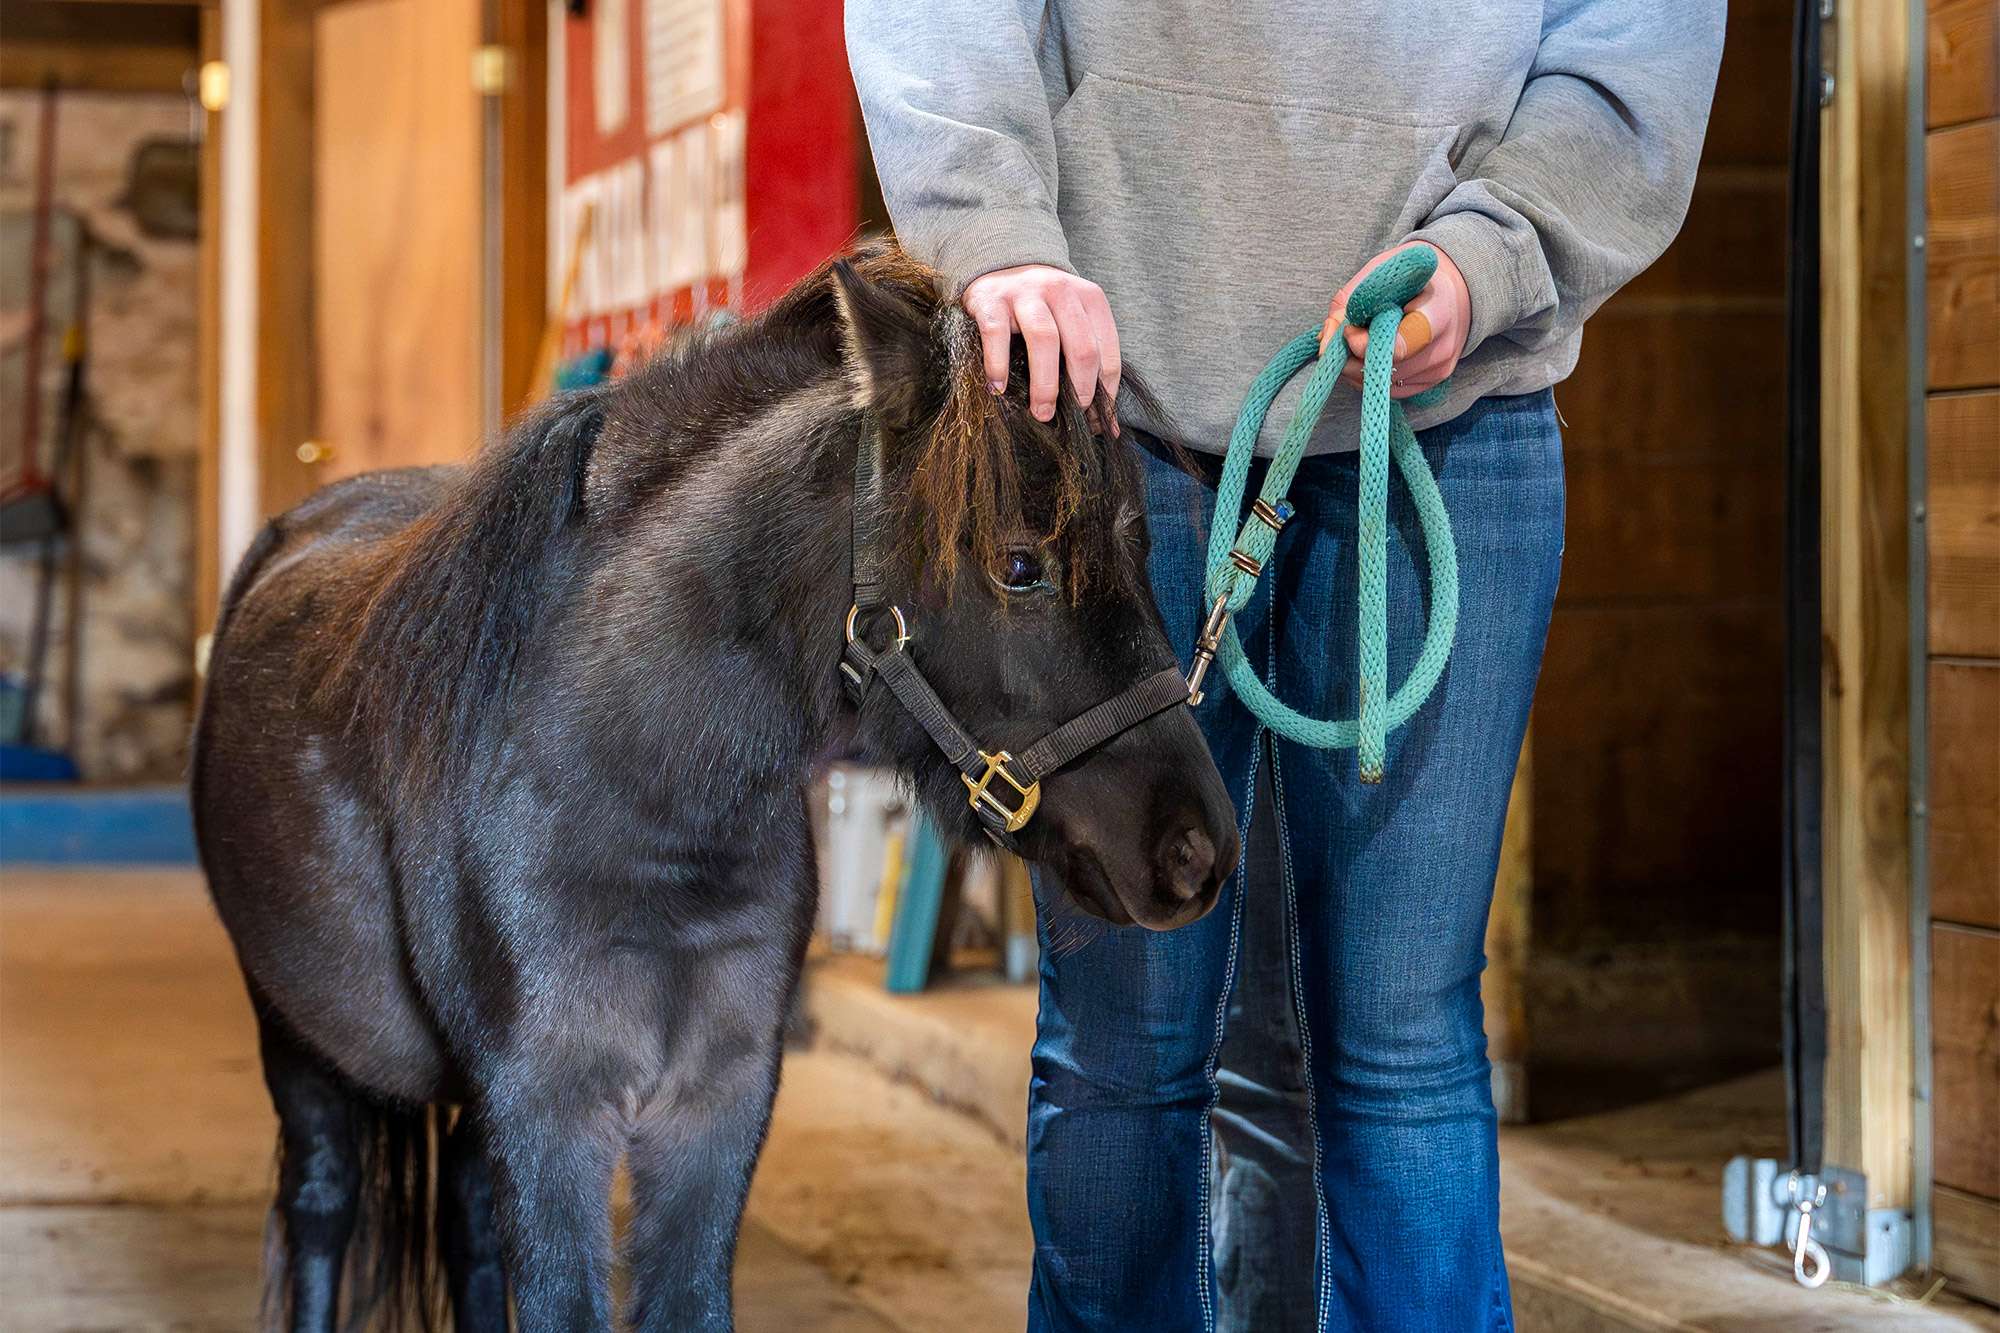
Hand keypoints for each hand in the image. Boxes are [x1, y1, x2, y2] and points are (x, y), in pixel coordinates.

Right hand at [963, 265, 1120, 431]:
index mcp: (1090, 298)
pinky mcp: (991, 300)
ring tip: (1041, 413)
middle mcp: (1061, 291)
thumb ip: (1089, 360)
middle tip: (1073, 417)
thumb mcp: (1072, 321)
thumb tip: (1105, 422)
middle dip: (1080, 390)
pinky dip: (998, 365)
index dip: (1105, 389)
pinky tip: (999, 389)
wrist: (1000, 265)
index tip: (1096, 416)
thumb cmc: (1043, 307)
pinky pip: (997, 334)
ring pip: (1044, 339)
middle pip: (1081, 346)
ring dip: (1045, 384)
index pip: (1107, 350)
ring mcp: (1025, 293)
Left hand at [1319, 242, 1469, 400]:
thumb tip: (1325, 343)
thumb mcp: (1380, 273)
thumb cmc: (1411, 279)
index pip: (1401, 344)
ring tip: (1357, 343)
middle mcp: (1443, 345)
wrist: (1451, 292)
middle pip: (1388, 369)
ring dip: (1359, 369)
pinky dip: (1370, 377)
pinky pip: (1391, 391)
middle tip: (1346, 337)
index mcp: (1438, 310)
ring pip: (1384, 385)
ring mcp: (1439, 369)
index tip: (1350, 330)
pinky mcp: (1431, 383)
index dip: (1366, 345)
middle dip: (1355, 358)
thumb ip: (1348, 303)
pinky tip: (1368, 356)